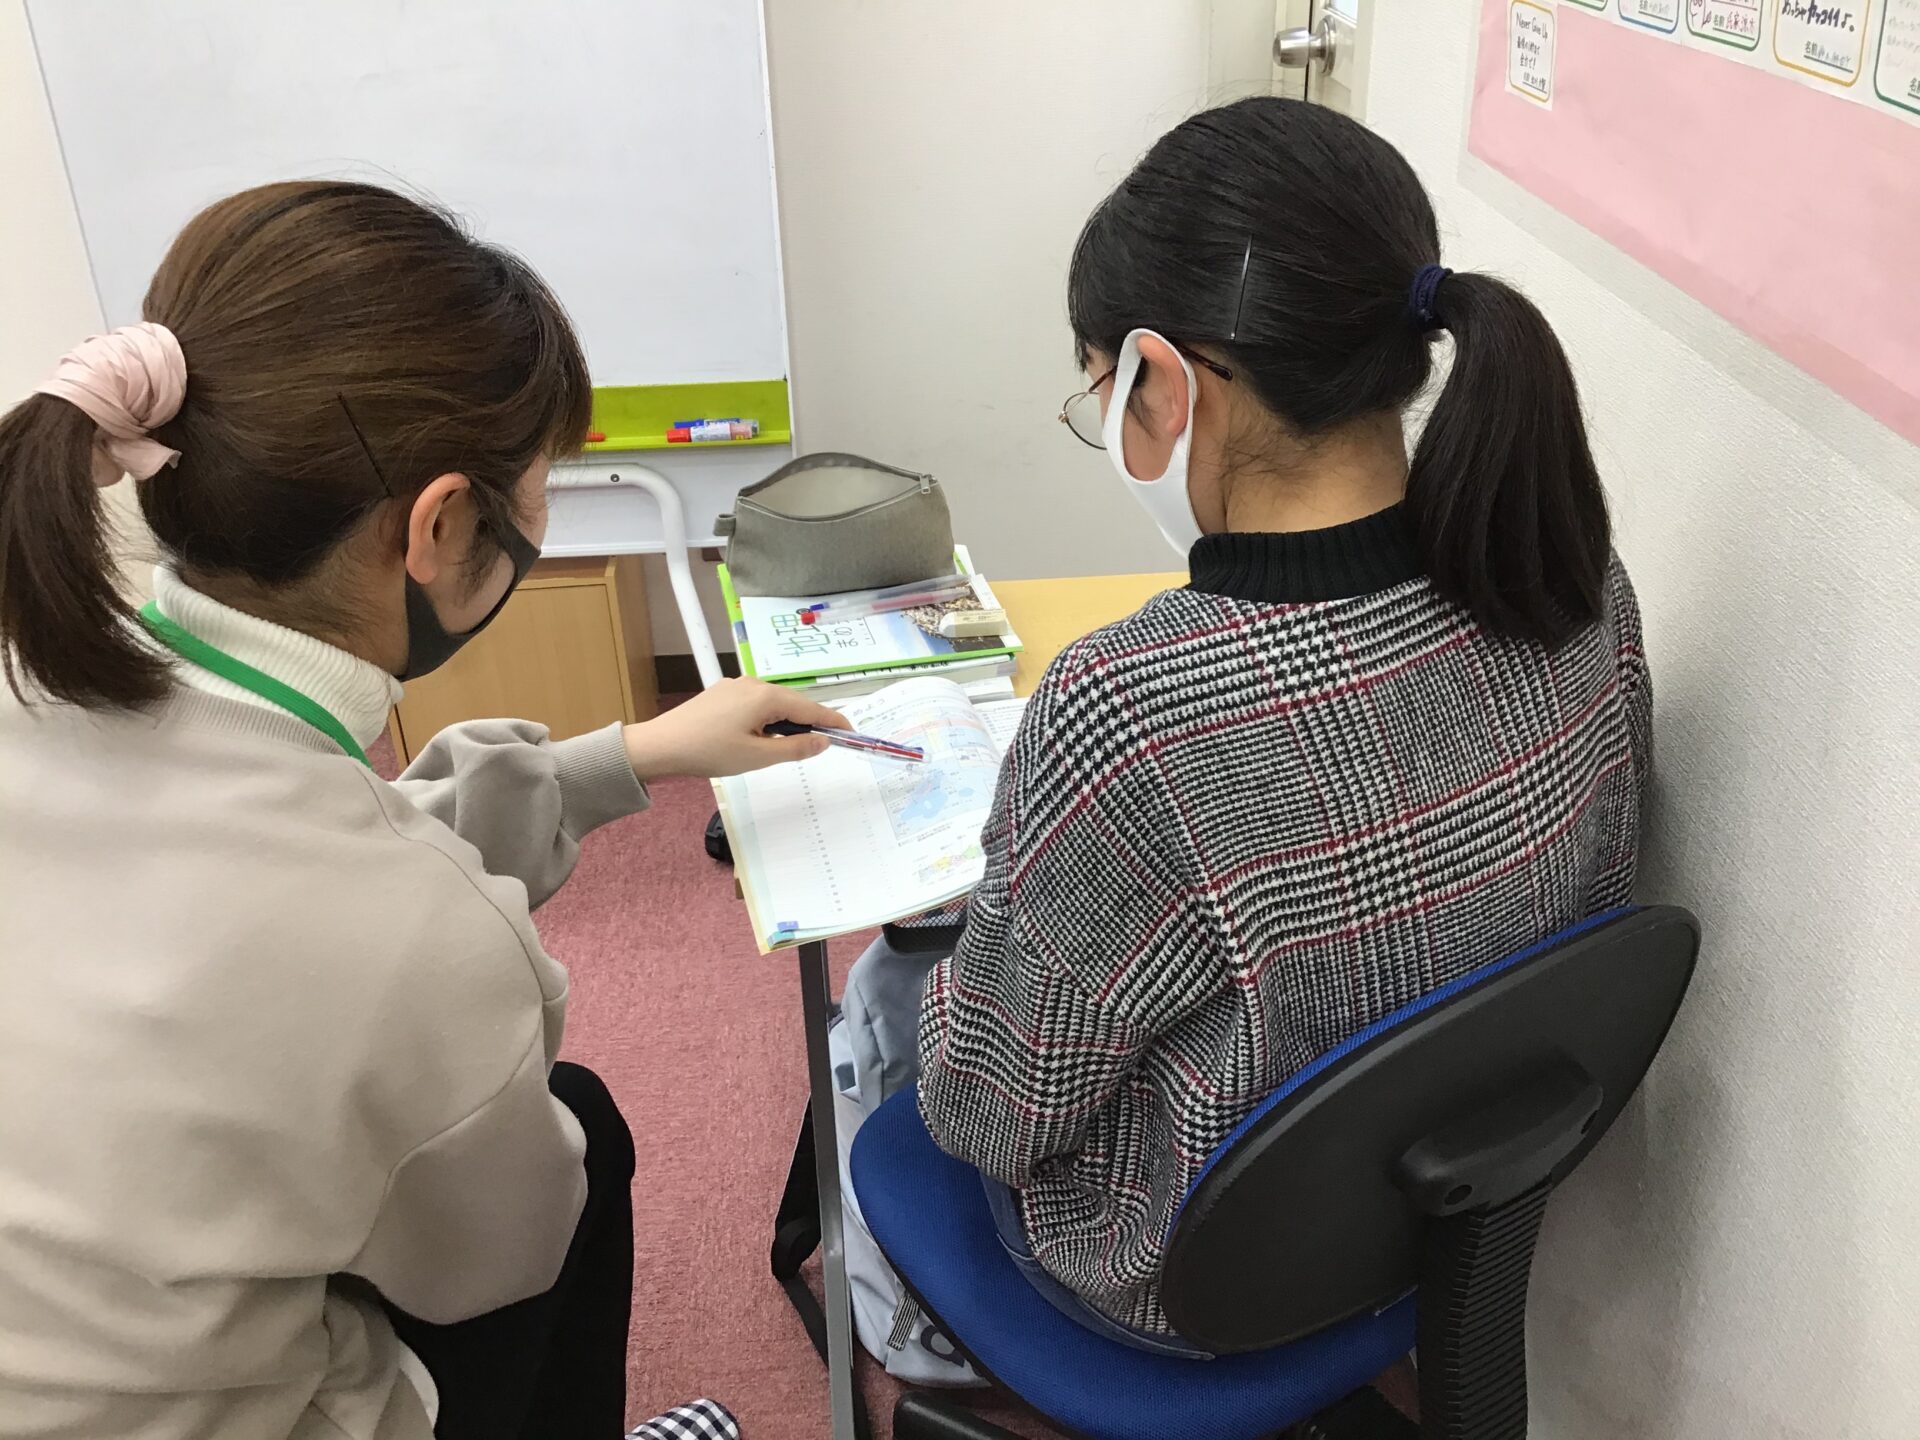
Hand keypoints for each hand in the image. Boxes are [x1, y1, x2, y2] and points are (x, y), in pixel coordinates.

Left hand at [621, 678, 853, 781]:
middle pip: (793, 704)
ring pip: (773, 704)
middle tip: (821, 747)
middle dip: (808, 724)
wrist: (661, 746)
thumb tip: (823, 741)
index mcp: (766, 696)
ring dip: (785, 724)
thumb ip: (795, 748)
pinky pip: (755, 704)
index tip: (851, 734)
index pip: (811, 709)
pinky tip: (759, 738)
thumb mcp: (758, 756)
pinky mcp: (722, 694)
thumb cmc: (710, 752)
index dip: (833, 722)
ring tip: (784, 748)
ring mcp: (736, 686)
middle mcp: (753, 683)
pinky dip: (766, 720)